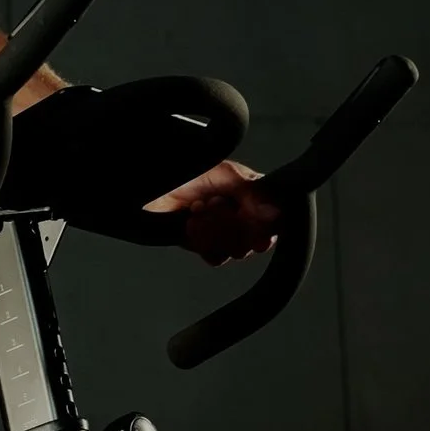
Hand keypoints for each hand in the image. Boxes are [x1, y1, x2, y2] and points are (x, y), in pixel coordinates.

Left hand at [144, 160, 282, 265]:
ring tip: (196, 209)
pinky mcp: (206, 246)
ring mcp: (225, 234)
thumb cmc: (190, 172)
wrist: (153, 187)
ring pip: (238, 250)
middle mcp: (244, 217)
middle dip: (231, 223)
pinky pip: (218, 257)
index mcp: (254, 196)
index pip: (275, 221)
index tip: (248, 220)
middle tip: (212, 202)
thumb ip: (253, 193)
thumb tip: (277, 213)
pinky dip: (203, 242)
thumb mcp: (225, 175)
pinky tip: (189, 225)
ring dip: (214, 230)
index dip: (265, 226)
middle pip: (257, 240)